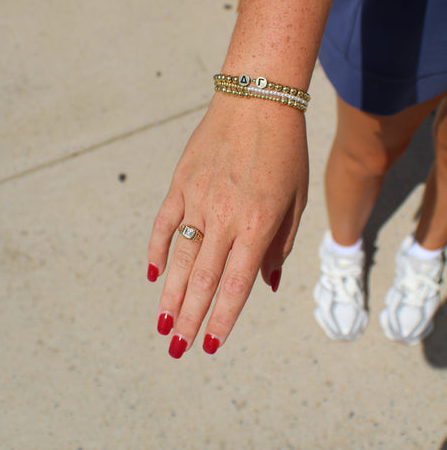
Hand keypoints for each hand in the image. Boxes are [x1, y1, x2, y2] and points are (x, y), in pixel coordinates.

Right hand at [147, 91, 308, 357]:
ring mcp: (197, 199)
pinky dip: (157, 250)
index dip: (222, 320)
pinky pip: (164, 223)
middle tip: (176, 349)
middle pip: (202, 279)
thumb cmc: (286, 152)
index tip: (210, 346)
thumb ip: (280, 245)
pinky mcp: (180, 182)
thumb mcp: (296, 200)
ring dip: (169, 295)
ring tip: (161, 325)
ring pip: (179, 258)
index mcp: (257, 224)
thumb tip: (265, 284)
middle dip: (188, 318)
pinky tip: (153, 274)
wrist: (257, 101)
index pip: (236, 285)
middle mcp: (224, 216)